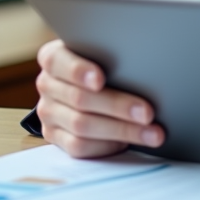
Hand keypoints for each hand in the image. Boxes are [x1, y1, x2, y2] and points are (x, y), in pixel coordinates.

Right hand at [34, 39, 164, 157]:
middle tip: (148, 113)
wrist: (86, 85)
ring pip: (82, 126)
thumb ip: (112, 56)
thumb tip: (146, 67)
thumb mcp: (104, 53)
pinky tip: (129, 143)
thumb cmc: (104, 62)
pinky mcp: (55, 137)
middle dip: (118, 107)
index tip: (100, 80)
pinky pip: (79, 146)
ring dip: (122, 130)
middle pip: (79, 98)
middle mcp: (47, 84)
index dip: (79, 71)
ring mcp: (48, 112)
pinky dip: (107, 145)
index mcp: (54, 57)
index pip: (59, 62)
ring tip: (152, 133)